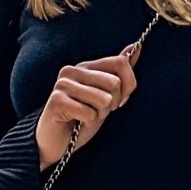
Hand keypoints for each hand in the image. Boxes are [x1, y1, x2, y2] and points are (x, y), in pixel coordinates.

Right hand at [36, 52, 137, 167]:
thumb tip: (135, 47)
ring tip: (86, 117)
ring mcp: (63, 84)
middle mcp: (72, 70)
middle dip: (113, 103)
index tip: (118, 100)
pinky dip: (88, 122)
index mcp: (85, 66)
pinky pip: (89, 113)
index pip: (121, 63)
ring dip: (99, 114)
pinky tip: (77, 122)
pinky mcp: (57, 101)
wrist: (55, 142)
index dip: (128, 85)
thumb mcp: (105, 95)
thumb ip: (118, 72)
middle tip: (98, 111)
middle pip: (114, 82)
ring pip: (104, 99)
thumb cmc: (81, 119)